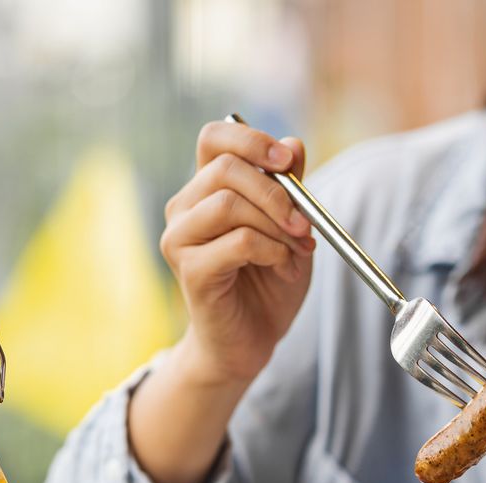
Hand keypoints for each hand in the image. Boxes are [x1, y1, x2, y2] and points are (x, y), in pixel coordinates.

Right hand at [160, 120, 316, 386]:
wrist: (252, 341)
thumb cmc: (268, 285)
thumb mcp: (291, 229)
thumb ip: (291, 189)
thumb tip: (294, 145)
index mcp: (206, 189)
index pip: (214, 138)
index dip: (251, 139)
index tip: (288, 162)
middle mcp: (185, 208)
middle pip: (225, 169)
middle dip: (277, 193)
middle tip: (304, 223)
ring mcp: (181, 239)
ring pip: (230, 204)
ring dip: (277, 226)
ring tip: (297, 252)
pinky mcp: (190, 270)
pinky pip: (239, 242)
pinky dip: (272, 250)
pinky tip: (282, 266)